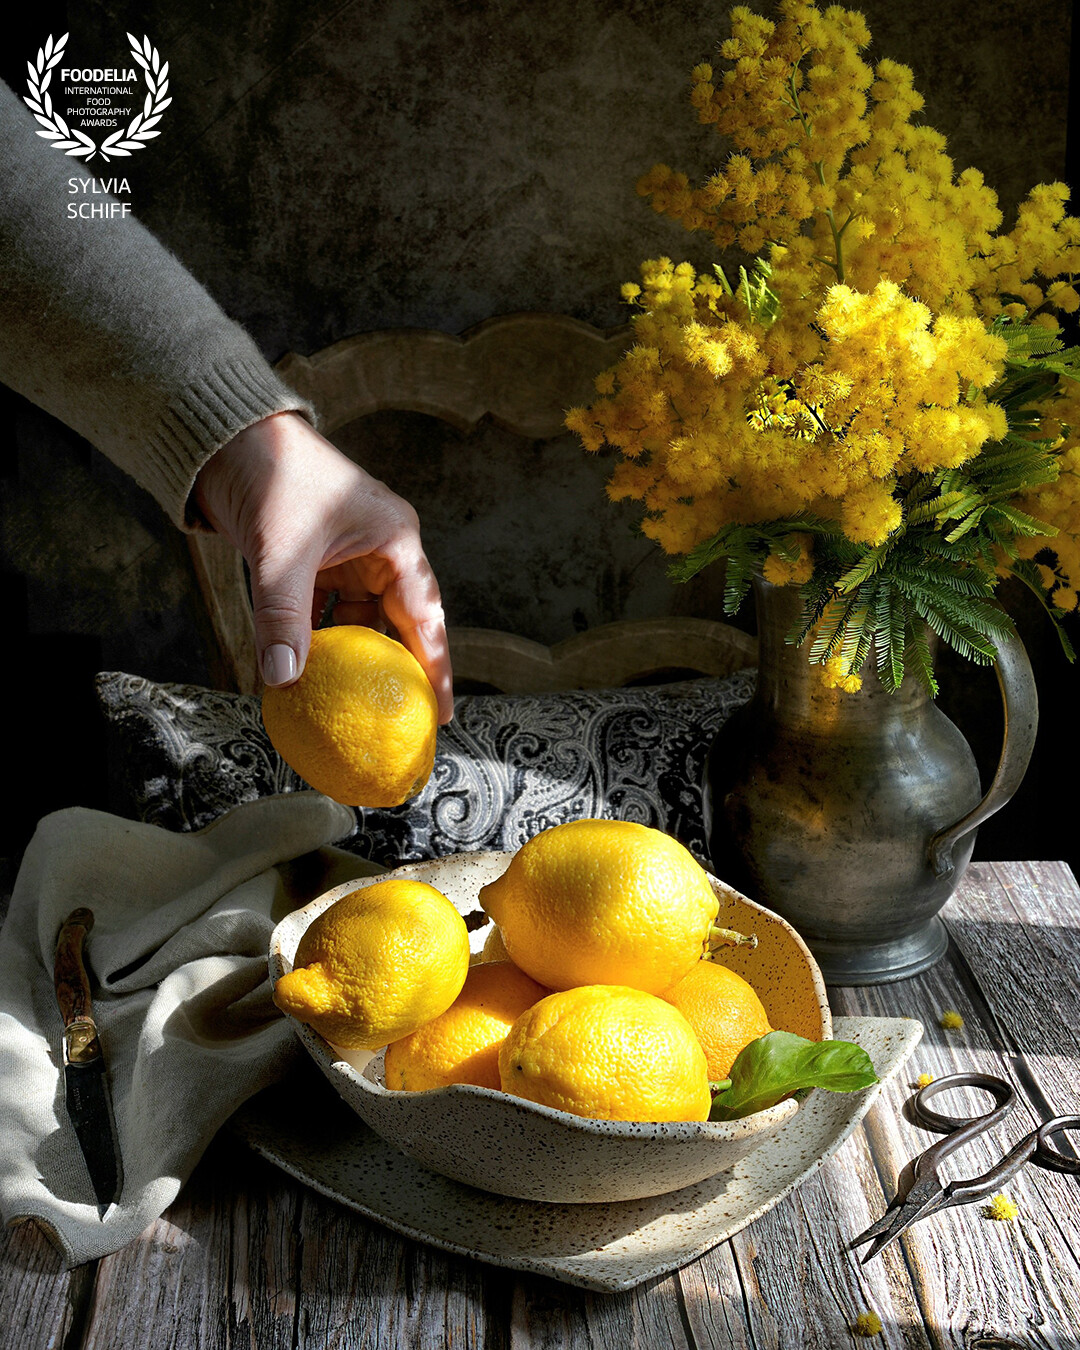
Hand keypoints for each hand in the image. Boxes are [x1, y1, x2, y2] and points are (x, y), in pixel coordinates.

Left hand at [192, 411, 453, 721]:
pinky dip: (314, 642)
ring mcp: (348, 558)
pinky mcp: (315, 563)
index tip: (438, 714)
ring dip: (352, 660)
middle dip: (400, 672)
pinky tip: (302, 675)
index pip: (424, 615)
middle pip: (399, 624)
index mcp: (394, 540)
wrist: (227, 438)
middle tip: (405, 722)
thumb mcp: (282, 552)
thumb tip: (282, 681)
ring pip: (359, 622)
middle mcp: (379, 551)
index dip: (435, 667)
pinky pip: (322, 614)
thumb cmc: (273, 476)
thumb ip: (282, 617)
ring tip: (354, 707)